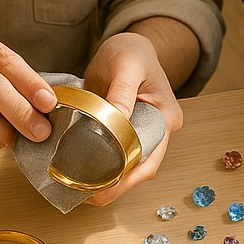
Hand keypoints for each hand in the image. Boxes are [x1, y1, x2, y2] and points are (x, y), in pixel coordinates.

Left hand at [82, 32, 183, 205]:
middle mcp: (157, 131)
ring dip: (104, 179)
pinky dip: (97, 165)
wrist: (125, 46)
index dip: (128, 178)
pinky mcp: (122, 133)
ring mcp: (140, 134)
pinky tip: (78, 172)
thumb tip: (116, 120)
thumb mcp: (128, 66)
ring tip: (78, 189)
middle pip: (139, 169)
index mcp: (165, 119)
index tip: (104, 189)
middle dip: (115, 186)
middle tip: (85, 197)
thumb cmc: (132, 51)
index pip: (151, 158)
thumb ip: (122, 92)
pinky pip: (112, 154)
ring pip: (125, 165)